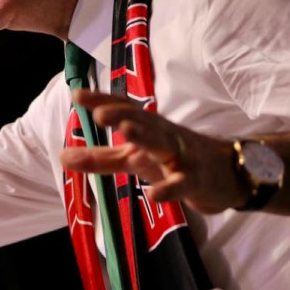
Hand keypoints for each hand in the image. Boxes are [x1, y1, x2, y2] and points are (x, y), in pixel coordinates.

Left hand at [59, 90, 244, 213]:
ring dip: (146, 137)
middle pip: (143, 121)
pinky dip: (170, 188)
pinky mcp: (196, 181)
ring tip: (125, 131)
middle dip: (122, 114)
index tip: (77, 95)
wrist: (228, 176)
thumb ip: (98, 158)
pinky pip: (183, 183)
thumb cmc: (173, 160)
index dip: (102, 100)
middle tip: (99, 114)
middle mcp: (164, 136)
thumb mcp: (133, 159)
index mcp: (148, 127)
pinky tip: (154, 194)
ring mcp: (182, 157)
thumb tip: (61, 155)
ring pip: (164, 144)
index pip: (124, 109)